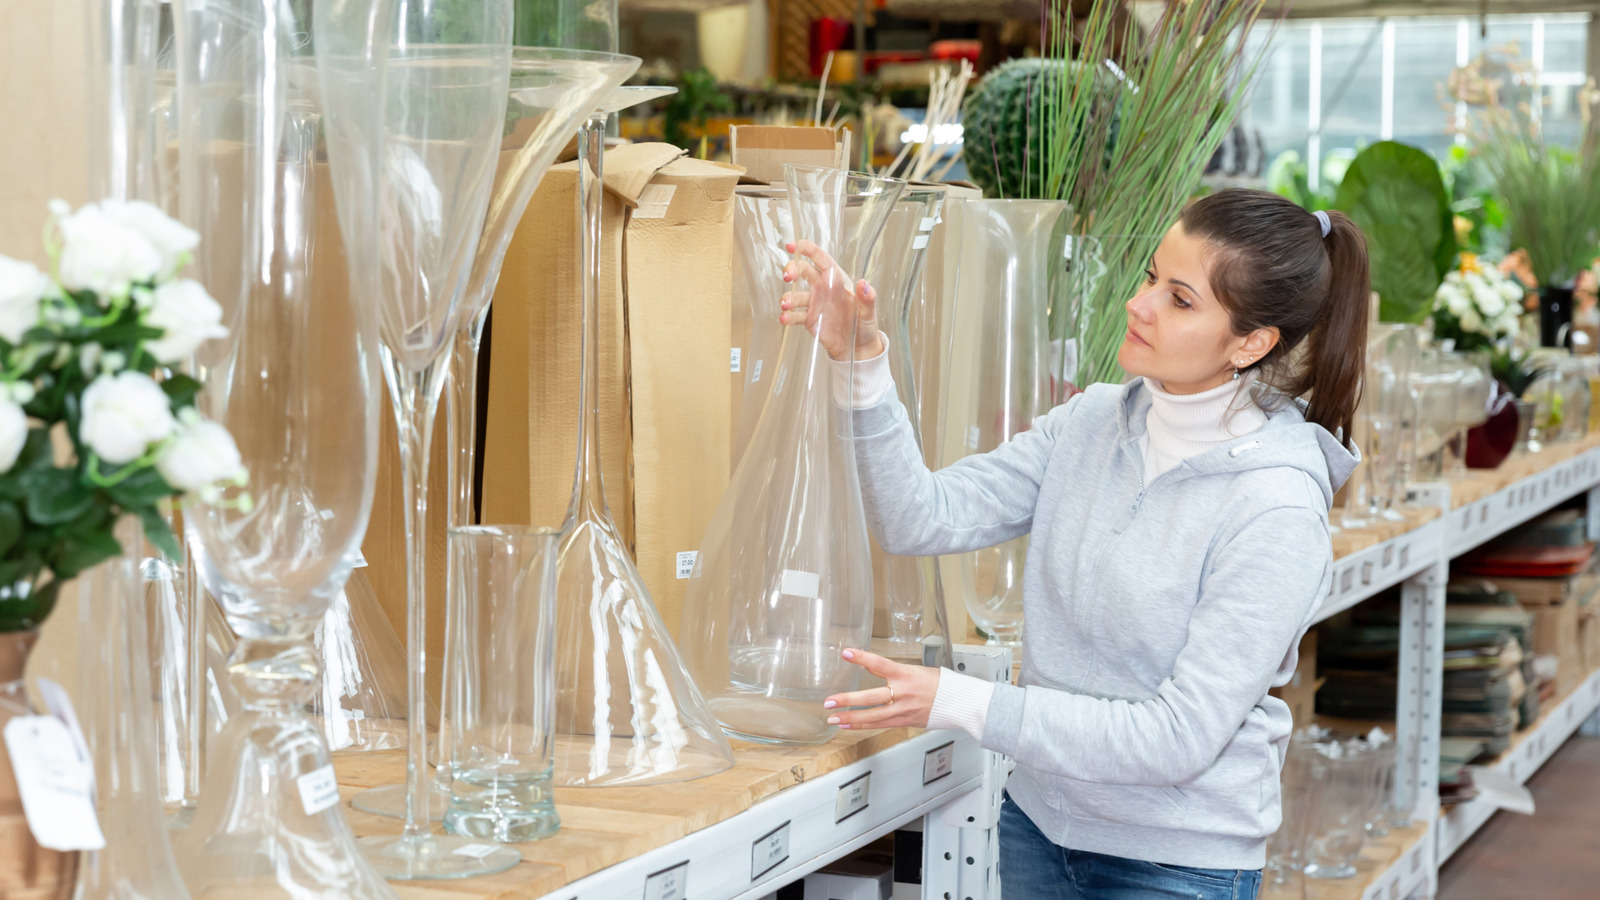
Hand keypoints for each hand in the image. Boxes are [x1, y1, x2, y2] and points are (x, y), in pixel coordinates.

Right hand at [780, 240, 885, 362]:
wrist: (857, 347)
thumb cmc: (864, 325)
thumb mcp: (869, 312)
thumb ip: (868, 298)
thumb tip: (864, 284)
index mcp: (838, 281)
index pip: (821, 259)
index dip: (807, 249)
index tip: (793, 245)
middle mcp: (823, 289)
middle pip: (804, 272)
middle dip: (793, 270)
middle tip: (787, 276)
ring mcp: (814, 303)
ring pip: (796, 295)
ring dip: (787, 298)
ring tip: (785, 305)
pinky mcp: (809, 319)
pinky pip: (795, 315)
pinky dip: (787, 316)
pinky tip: (784, 318)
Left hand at [822, 648, 939, 729]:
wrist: (957, 702)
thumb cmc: (938, 683)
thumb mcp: (914, 670)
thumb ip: (890, 670)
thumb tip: (868, 666)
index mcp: (906, 674)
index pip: (880, 663)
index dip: (862, 658)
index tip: (846, 653)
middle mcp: (903, 693)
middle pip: (871, 697)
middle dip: (847, 700)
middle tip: (829, 701)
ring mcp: (903, 709)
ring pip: (872, 716)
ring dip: (850, 718)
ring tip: (833, 717)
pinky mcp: (903, 721)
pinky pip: (879, 725)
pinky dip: (862, 725)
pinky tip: (848, 725)